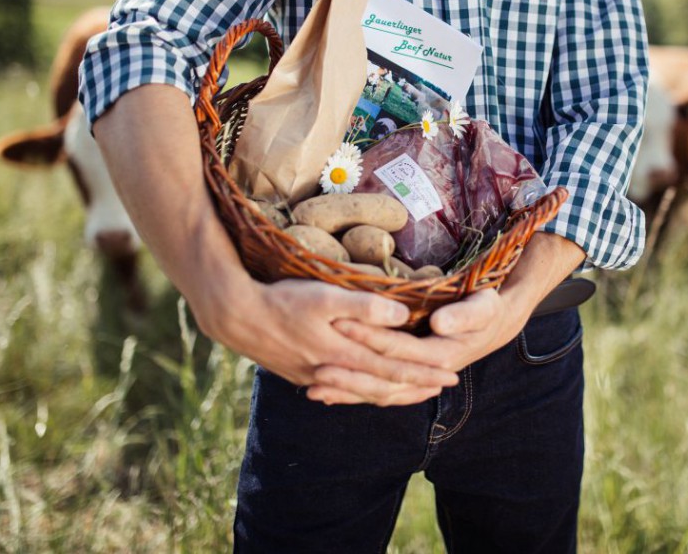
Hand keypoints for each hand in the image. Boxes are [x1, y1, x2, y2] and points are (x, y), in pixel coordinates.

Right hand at [203, 278, 458, 405]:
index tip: (452, 372)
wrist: (236, 316)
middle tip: (445, 385)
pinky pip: (343, 389)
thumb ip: (366, 307)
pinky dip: (363, 392)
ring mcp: (316, 376)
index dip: (425, 371)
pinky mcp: (302, 374)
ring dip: (393, 392)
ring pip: (363, 391)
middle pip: (384, 386)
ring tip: (415, 391)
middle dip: (417, 386)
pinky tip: (368, 390)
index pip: (395, 367)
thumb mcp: (326, 295)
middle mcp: (334, 371)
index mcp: (345, 353)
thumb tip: (403, 316)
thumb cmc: (282, 300)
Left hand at [317, 288, 531, 403]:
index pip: (398, 348)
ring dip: (347, 392)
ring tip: (313, 390)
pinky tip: (331, 395)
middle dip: (349, 376)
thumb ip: (463, 315)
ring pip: (378, 391)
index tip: (340, 325)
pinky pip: (380, 391)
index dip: (369, 338)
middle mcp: (426, 372)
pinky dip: (356, 393)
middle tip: (316, 372)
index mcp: (440, 354)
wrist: (495, 324)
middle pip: (382, 377)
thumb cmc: (487, 309)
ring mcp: (417, 378)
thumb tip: (438, 323)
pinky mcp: (409, 376)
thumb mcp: (482, 306)